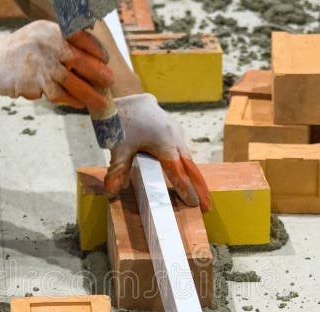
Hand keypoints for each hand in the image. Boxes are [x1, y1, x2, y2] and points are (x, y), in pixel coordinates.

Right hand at [0, 21, 113, 108]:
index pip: (79, 37)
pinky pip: (59, 94)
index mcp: (51, 31)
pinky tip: (81, 104)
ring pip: (71, 81)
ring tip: (102, 102)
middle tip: (110, 80)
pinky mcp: (35, 83)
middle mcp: (46, 46)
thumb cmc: (24, 50)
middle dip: (97, 72)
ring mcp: (41, 65)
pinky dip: (72, 100)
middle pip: (79, 59)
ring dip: (89, 93)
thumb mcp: (41, 35)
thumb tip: (91, 55)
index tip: (106, 59)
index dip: (96, 49)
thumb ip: (62, 41)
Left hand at [106, 93, 210, 211]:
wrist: (127, 97)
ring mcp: (177, 133)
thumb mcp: (118, 147)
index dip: (186, 189)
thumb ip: (117, 171)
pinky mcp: (175, 131)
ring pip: (190, 160)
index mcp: (164, 143)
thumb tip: (112, 194)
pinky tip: (190, 178)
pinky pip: (185, 153)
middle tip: (207, 207)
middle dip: (200, 188)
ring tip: (203, 196)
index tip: (194, 204)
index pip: (177, 171)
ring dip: (196, 178)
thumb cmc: (122, 121)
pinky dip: (189, 167)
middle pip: (191, 167)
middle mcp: (175, 138)